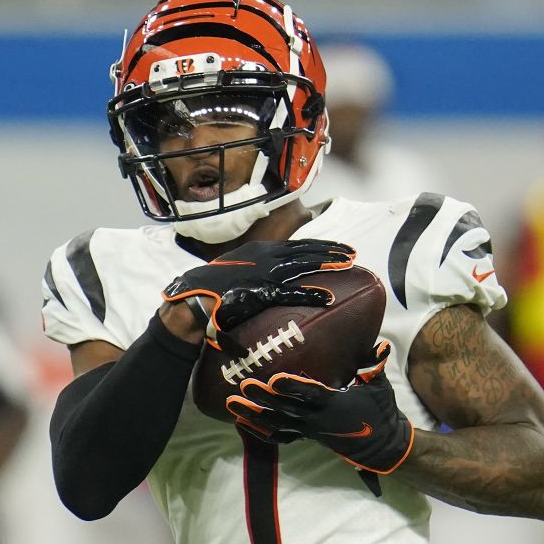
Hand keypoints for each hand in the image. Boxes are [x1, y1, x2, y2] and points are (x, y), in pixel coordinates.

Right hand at [162, 239, 355, 344]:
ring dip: (328, 263)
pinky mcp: (261, 291)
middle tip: (351, 253)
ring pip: (303, 264)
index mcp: (260, 252)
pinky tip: (328, 297)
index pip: (296, 245)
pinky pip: (292, 292)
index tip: (338, 247)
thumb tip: (274, 279)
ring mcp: (264, 272)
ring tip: (348, 264)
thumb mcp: (240, 272)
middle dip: (330, 250)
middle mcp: (264, 257)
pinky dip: (311, 294)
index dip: (319, 246)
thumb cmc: (214, 289)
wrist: (192, 297)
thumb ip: (259, 272)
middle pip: (305, 250)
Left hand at [225, 342, 414, 473]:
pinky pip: (279, 436)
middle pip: (286, 409)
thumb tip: (382, 346)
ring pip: (276, 424)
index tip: (274, 379)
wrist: (381, 445)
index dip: (292, 387)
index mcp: (334, 404)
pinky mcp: (306, 436)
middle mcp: (318, 419)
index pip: (310, 395)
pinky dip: (259, 431)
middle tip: (244, 385)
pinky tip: (241, 422)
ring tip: (232, 404)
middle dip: (264, 398)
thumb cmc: (380, 412)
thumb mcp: (380, 387)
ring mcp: (310, 430)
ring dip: (253, 414)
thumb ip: (376, 366)